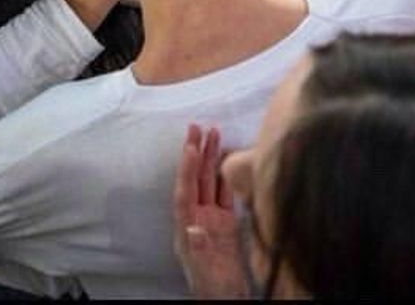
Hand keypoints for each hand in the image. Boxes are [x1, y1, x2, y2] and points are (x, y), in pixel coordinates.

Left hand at [173, 124, 248, 299]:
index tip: (190, 147)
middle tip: (197, 127)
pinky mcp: (226, 223)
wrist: (226, 298)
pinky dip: (226, 176)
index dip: (187, 170)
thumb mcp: (204, 271)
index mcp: (187, 228)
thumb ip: (199, 249)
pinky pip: (225, 193)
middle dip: (196, 153)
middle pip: (196, 180)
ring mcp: (212, 219)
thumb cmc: (212, 288)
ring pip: (210, 182)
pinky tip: (229, 159)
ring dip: (211, 158)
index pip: (185, 192)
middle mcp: (197, 218)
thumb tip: (193, 228)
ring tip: (214, 133)